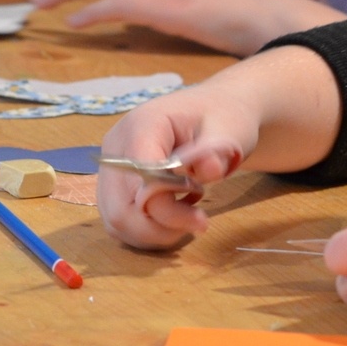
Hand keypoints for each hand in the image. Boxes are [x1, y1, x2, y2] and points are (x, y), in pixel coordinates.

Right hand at [96, 46, 343, 249]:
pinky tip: (180, 216)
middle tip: (199, 223)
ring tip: (191, 217)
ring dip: (155, 232)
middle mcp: (114, 146)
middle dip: (158, 226)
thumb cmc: (232, 115)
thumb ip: (217, 149)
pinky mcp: (118, 185)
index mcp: (140, 125)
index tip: (200, 210)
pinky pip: (123, 224)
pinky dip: (150, 231)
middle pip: (119, 208)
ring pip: (116, 222)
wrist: (228, 113)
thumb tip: (200, 169)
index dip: (163, 204)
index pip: (134, 180)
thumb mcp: (233, 128)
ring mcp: (112, 167)